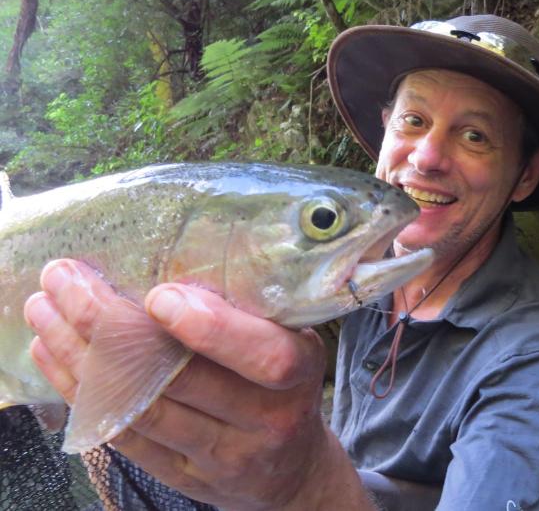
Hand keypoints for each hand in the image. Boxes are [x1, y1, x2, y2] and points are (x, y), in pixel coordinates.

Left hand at [25, 259, 372, 509]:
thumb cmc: (287, 387)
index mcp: (298, 375)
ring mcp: (221, 455)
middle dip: (112, 328)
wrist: (291, 470)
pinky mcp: (183, 476)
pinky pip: (125, 436)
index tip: (159, 295)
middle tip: (67, 280)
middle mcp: (264, 420)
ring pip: (141, 408)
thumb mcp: (294, 342)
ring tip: (46, 309)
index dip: (213, 330)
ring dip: (81, 357)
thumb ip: (253, 312)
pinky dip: (82, 393)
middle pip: (181, 381)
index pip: (264, 357)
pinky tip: (54, 354)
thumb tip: (177, 256)